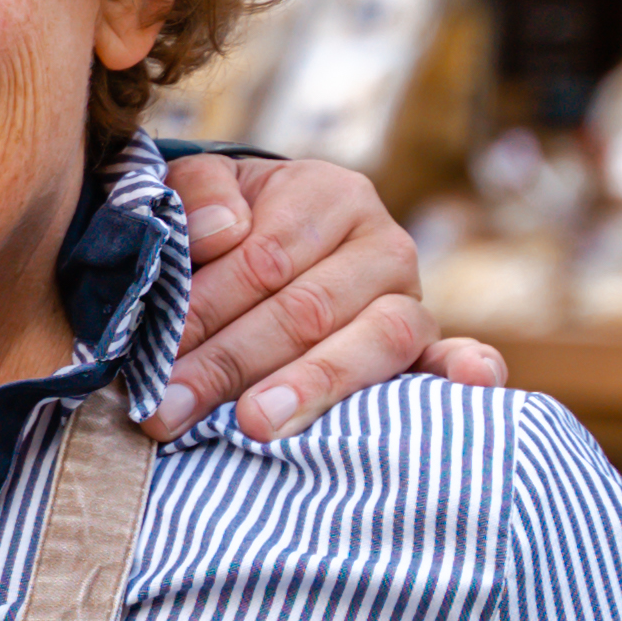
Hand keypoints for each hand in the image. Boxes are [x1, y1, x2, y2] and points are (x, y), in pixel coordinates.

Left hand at [155, 152, 502, 441]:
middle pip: (305, 308)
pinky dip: (466, 369)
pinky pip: (448, 357)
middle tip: (167, 409)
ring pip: (373, 338)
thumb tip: (221, 232)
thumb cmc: (229, 231)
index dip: (203, 309)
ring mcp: (411, 298)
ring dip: (312, 385)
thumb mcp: (202, 195)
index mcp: (326, 194)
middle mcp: (381, 243)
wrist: (279, 248)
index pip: (262, 259)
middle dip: (228, 364)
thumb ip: (196, 196)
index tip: (149, 356)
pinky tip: (472, 383)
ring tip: (254, 426)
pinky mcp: (428, 348)